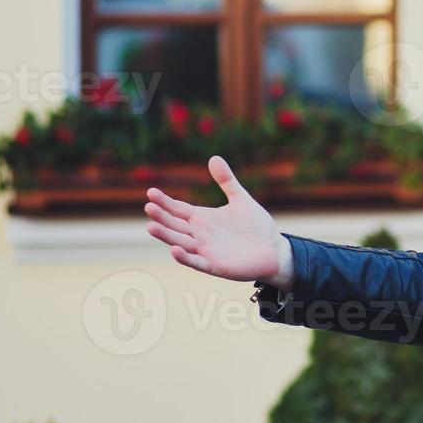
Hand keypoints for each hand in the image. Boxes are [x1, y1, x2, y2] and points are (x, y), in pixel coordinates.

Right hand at [144, 155, 292, 287]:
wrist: (273, 250)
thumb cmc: (256, 226)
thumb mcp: (240, 199)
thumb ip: (227, 180)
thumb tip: (214, 157)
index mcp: (203, 219)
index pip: (178, 209)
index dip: (164, 201)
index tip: (150, 192)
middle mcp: (200, 234)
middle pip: (175, 225)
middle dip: (161, 217)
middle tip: (149, 206)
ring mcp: (205, 250)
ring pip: (180, 242)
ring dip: (166, 235)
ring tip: (151, 226)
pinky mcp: (215, 265)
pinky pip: (196, 262)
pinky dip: (185, 257)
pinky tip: (174, 249)